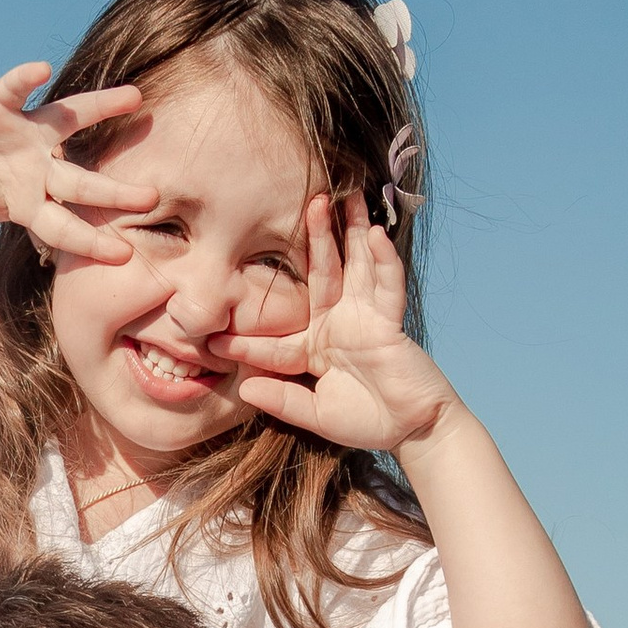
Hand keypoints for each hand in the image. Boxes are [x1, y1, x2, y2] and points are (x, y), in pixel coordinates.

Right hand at [0, 66, 151, 293]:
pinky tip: (42, 69)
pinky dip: (24, 79)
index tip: (124, 255)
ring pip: (69, 120)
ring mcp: (24, 134)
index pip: (65, 228)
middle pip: (81, 182)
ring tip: (135, 97)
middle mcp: (37, 168)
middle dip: (114, 191)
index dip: (90, 241)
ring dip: (100, 107)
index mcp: (28, 203)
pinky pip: (14, 90)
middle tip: (152, 197)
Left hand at [218, 185, 462, 454]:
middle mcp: (338, 324)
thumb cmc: (367, 422)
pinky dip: (384, 261)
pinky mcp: (390, 324)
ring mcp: (366, 319)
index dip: (249, 336)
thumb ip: (284, 402)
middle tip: (304, 201)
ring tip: (343, 197)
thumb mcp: (317, 416)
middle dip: (314, 239)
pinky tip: (377, 234)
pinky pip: (387, 287)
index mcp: (314, 347)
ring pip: (356, 267)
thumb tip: (245, 389)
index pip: (277, 336)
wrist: (412, 431)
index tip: (215, 333)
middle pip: (322, 273)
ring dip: (352, 232)